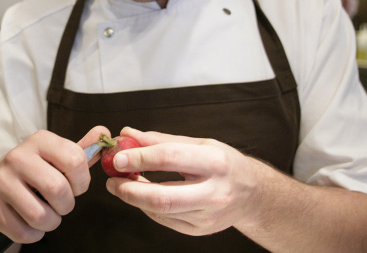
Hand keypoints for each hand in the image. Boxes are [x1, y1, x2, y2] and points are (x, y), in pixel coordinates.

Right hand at [0, 126, 106, 244]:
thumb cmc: (35, 171)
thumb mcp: (57, 156)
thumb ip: (82, 149)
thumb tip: (104, 132)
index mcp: (40, 140)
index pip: (75, 160)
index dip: (82, 182)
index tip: (75, 186)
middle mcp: (18, 156)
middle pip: (58, 190)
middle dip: (66, 205)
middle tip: (60, 203)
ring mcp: (2, 180)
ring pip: (40, 215)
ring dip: (50, 222)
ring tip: (46, 213)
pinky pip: (23, 232)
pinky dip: (33, 234)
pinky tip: (29, 222)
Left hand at [104, 127, 261, 236]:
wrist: (253, 194)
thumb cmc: (224, 163)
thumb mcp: (199, 143)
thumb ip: (161, 140)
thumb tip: (127, 134)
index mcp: (214, 162)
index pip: (169, 158)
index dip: (139, 158)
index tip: (118, 157)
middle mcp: (214, 192)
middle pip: (163, 197)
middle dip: (130, 190)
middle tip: (113, 181)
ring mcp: (208, 216)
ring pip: (161, 212)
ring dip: (135, 198)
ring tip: (123, 185)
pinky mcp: (201, 231)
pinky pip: (166, 221)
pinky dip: (148, 208)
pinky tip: (143, 196)